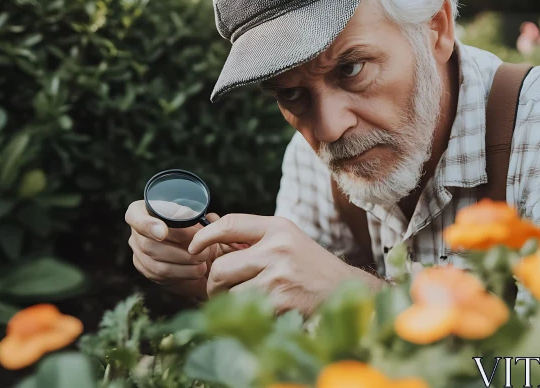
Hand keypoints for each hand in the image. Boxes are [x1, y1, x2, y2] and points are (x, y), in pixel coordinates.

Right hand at [125, 200, 240, 299]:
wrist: (191, 241)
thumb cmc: (190, 222)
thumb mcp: (191, 213)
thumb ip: (192, 214)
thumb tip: (199, 218)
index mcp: (141, 212)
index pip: (135, 217)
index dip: (148, 225)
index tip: (163, 232)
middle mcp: (136, 234)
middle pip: (148, 245)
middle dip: (178, 250)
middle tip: (202, 250)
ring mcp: (138, 253)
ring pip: (156, 264)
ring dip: (183, 264)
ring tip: (203, 262)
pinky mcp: (147, 270)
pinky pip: (161, 276)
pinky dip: (182, 274)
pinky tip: (196, 271)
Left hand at [188, 214, 383, 315]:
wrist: (345, 291)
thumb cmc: (311, 267)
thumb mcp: (288, 241)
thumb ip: (255, 240)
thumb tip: (210, 244)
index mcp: (278, 228)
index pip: (230, 224)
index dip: (204, 236)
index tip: (194, 248)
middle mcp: (278, 249)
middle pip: (221, 267)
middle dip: (214, 283)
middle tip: (219, 290)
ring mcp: (279, 277)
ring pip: (229, 294)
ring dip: (228, 303)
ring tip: (241, 302)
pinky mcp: (281, 303)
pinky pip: (245, 312)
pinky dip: (246, 316)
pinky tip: (258, 312)